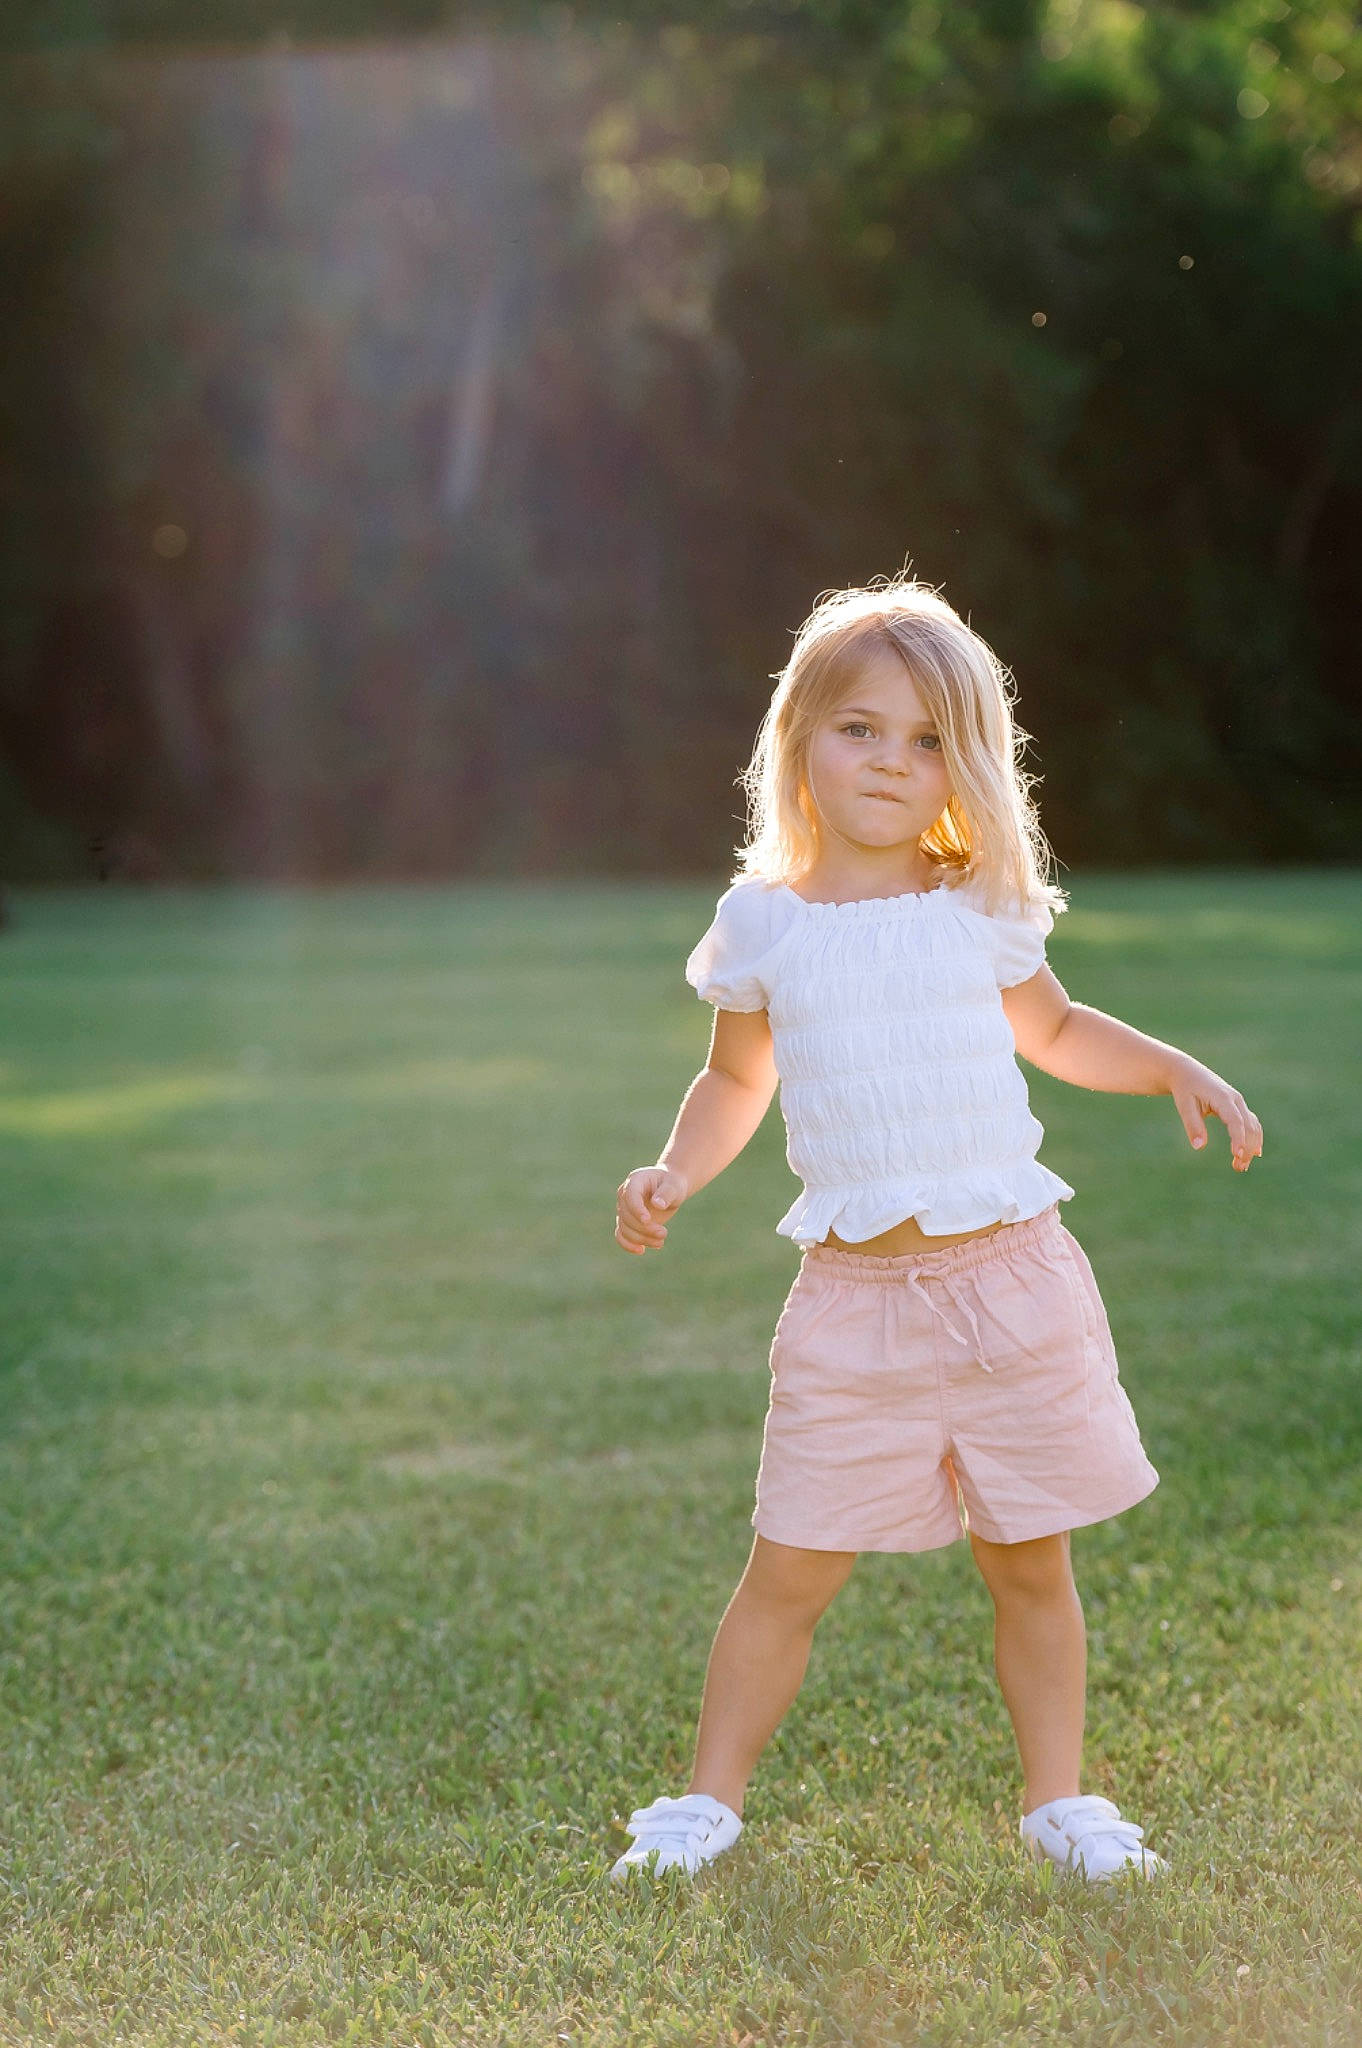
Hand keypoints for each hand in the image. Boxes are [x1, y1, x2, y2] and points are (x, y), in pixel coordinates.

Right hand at [615, 1165, 689, 1254]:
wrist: (670, 1190)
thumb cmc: (672, 1185)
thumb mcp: (674, 1186)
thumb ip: (666, 1193)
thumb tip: (657, 1204)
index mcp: (635, 1181)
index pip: (630, 1196)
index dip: (637, 1209)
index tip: (648, 1220)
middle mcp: (625, 1195)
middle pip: (627, 1216)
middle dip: (645, 1228)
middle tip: (664, 1233)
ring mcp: (624, 1209)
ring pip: (625, 1228)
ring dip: (641, 1239)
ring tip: (660, 1243)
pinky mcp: (626, 1222)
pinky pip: (621, 1235)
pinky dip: (629, 1244)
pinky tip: (642, 1250)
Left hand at [1167, 1057, 1262, 1172]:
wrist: (1188, 1073)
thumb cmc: (1185, 1089)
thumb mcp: (1185, 1106)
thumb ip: (1192, 1125)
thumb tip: (1199, 1147)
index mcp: (1223, 1097)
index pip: (1235, 1120)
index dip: (1238, 1138)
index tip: (1237, 1155)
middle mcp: (1236, 1100)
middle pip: (1249, 1126)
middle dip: (1246, 1148)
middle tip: (1238, 1168)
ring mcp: (1239, 1103)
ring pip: (1253, 1126)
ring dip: (1251, 1146)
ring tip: (1241, 1167)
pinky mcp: (1239, 1108)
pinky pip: (1251, 1124)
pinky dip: (1253, 1139)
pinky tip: (1253, 1154)